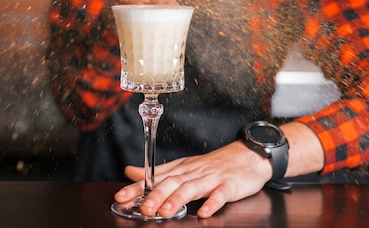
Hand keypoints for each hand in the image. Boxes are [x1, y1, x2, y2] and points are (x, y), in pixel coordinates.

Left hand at [113, 140, 272, 218]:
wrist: (247, 156)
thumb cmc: (214, 164)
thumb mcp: (183, 166)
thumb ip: (157, 172)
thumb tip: (130, 172)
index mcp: (181, 169)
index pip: (155, 178)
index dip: (137, 188)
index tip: (120, 197)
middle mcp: (193, 172)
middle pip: (172, 182)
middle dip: (156, 196)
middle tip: (143, 208)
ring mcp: (211, 178)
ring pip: (192, 188)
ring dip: (177, 199)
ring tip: (165, 212)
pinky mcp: (229, 185)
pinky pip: (220, 194)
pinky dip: (212, 202)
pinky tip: (204, 211)